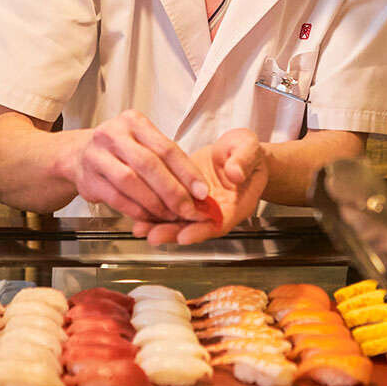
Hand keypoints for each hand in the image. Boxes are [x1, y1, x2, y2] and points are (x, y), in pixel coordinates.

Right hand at [62, 110, 208, 221]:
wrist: (79, 155)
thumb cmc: (120, 150)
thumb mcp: (143, 143)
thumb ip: (168, 162)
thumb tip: (198, 191)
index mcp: (134, 122)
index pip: (166, 148)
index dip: (187, 172)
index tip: (202, 192)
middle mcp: (113, 134)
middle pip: (149, 165)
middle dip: (173, 191)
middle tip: (189, 210)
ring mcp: (97, 155)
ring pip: (131, 182)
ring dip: (155, 204)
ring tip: (170, 215)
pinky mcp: (88, 179)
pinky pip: (117, 198)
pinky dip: (137, 211)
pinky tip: (149, 217)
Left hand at [131, 129, 268, 244]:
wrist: (239, 152)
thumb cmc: (247, 152)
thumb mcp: (249, 149)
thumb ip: (244, 160)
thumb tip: (235, 172)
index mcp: (237, 204)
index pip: (219, 223)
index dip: (202, 230)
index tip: (185, 236)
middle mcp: (216, 210)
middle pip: (194, 227)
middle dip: (173, 232)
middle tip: (153, 235)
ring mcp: (199, 206)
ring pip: (179, 220)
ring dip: (159, 225)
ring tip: (139, 228)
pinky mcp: (185, 196)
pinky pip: (170, 206)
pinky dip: (153, 210)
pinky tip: (137, 212)